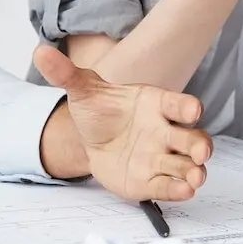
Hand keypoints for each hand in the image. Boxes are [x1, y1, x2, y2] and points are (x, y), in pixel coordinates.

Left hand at [34, 45, 212, 201]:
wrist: (89, 139)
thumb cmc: (98, 110)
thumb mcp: (81, 89)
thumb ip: (65, 72)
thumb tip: (40, 52)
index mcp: (155, 104)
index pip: (178, 103)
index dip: (187, 107)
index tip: (192, 110)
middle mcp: (164, 131)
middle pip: (191, 138)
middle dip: (200, 145)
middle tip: (201, 152)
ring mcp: (159, 157)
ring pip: (186, 165)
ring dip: (194, 172)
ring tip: (195, 178)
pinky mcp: (151, 181)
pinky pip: (169, 186)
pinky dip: (177, 190)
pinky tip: (183, 191)